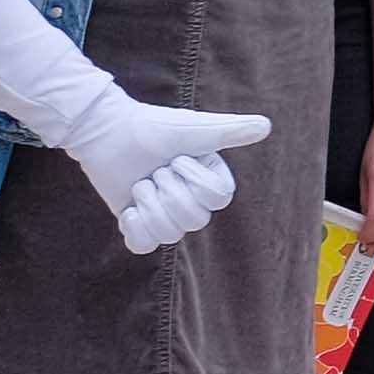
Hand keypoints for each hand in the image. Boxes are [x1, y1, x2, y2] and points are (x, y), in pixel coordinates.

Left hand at [60, 83, 266, 257]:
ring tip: (139, 185)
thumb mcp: (195, 128)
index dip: (194, 182)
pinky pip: (144, 246)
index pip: (217, 200)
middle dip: (168, 193)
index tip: (177, 158)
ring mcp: (165, 214)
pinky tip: (128, 210)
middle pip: (195, 221)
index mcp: (211, 179)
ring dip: (149, 205)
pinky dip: (134, 228)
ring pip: (169, 236)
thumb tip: (266, 126)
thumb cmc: (154, 127)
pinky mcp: (139, 224)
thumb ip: (231, 131)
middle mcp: (192, 200)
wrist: (107, 132)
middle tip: (155, 171)